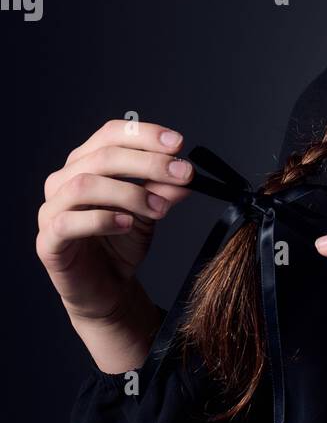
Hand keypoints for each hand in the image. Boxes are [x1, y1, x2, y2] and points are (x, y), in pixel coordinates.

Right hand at [36, 118, 194, 325]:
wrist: (106, 288)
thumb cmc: (121, 243)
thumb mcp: (151, 211)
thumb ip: (163, 189)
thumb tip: (183, 172)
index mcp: (86, 164)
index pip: (110, 134)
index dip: (145, 135)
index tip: (178, 143)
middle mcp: (64, 181)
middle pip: (102, 156)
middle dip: (148, 163)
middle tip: (182, 174)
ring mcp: (52, 210)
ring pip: (84, 185)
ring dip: (129, 193)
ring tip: (160, 208)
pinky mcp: (48, 241)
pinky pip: (68, 222)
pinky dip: (102, 219)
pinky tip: (127, 224)